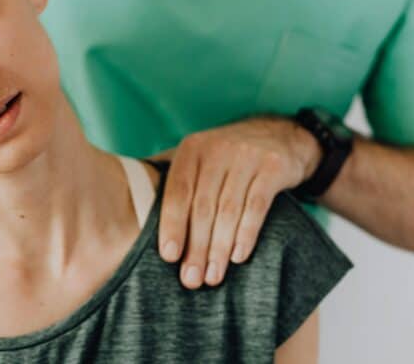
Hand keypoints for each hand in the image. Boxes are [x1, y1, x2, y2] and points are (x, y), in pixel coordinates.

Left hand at [152, 117, 320, 288]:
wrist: (279, 135)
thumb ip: (173, 177)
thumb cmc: (227, 158)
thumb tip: (133, 206)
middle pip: (203, 206)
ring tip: (213, 276)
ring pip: (229, 210)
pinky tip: (238, 257)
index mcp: (192, 149)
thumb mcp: (199, 157)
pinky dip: (246, 234)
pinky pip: (256, 207)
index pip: (178, 192)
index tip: (169, 257)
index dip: (172, 225)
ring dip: (219, 248)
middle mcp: (217, 149)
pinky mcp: (273, 168)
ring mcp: (247, 157)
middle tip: (191, 279)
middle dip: (196, 247)